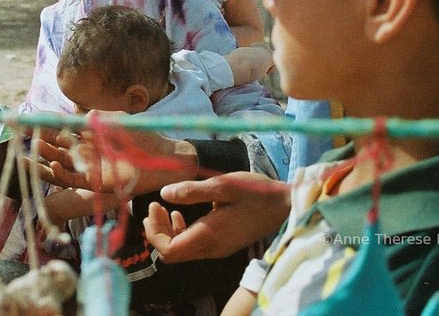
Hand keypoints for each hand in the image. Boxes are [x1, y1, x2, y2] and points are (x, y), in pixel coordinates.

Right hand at [32, 111, 199, 193]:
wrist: (162, 155)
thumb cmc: (142, 135)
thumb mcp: (118, 121)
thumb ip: (99, 118)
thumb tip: (82, 112)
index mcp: (89, 135)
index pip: (62, 130)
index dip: (46, 126)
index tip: (31, 120)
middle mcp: (87, 152)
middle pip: (58, 148)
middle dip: (41, 142)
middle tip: (24, 135)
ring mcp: (91, 167)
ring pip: (62, 165)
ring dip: (47, 158)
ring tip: (32, 149)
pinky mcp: (97, 182)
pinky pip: (75, 181)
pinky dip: (63, 174)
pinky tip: (53, 166)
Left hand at [142, 171, 290, 261]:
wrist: (284, 206)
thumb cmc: (255, 192)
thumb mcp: (224, 185)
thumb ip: (193, 191)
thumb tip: (165, 193)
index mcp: (209, 236)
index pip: (168, 250)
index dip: (154, 233)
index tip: (154, 207)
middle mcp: (211, 249)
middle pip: (171, 253)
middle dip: (157, 232)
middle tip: (154, 207)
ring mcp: (217, 249)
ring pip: (181, 251)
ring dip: (167, 231)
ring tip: (163, 208)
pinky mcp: (222, 244)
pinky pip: (193, 246)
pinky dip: (180, 232)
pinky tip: (180, 214)